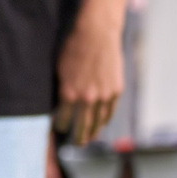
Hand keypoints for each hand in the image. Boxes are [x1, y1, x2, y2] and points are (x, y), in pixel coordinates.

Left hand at [55, 9, 124, 144]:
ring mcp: (104, 96)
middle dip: (79, 137)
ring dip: (94, 131)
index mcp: (68, 94)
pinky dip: (105, 119)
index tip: (60, 128)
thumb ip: (62, 90)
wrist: (97, 33)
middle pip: (82, 127)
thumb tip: (60, 106)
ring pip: (99, 122)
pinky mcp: (116, 90)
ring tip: (91, 138)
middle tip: (77, 143)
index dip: (60, 126)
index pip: (63, 120)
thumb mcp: (60, 70)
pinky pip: (110, 111)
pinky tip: (102, 123)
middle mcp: (87, 99)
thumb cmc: (73, 47)